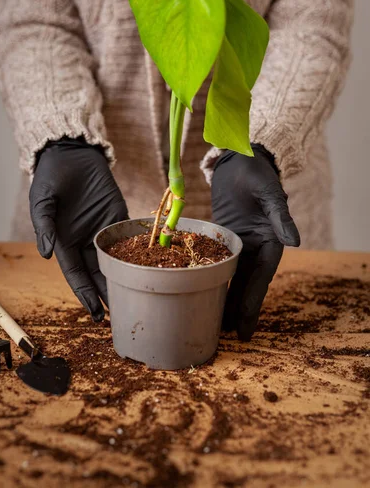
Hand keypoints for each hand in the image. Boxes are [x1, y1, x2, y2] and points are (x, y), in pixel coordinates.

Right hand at [30, 137, 127, 320]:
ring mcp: (103, 229)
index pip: (77, 275)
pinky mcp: (119, 217)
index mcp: (65, 242)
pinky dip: (137, 252)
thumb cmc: (51, 177)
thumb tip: (44, 255)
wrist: (71, 152)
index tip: (95, 313)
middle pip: (98, 273)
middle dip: (108, 294)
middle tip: (122, 314)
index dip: (86, 294)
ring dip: (124, 278)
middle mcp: (85, 240)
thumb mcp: (42, 201)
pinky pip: (128, 237)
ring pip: (115, 260)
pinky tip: (147, 267)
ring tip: (137, 298)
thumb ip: (44, 226)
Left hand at [211, 144, 299, 340]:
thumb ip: (280, 216)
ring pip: (231, 277)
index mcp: (270, 241)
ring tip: (214, 324)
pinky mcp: (223, 238)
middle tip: (226, 337)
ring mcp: (238, 245)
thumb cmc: (256, 173)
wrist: (238, 159)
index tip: (244, 325)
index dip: (252, 302)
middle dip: (237, 309)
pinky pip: (217, 262)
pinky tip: (201, 292)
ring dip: (224, 299)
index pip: (261, 277)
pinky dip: (211, 278)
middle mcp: (255, 248)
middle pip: (245, 284)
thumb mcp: (269, 193)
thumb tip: (296, 241)